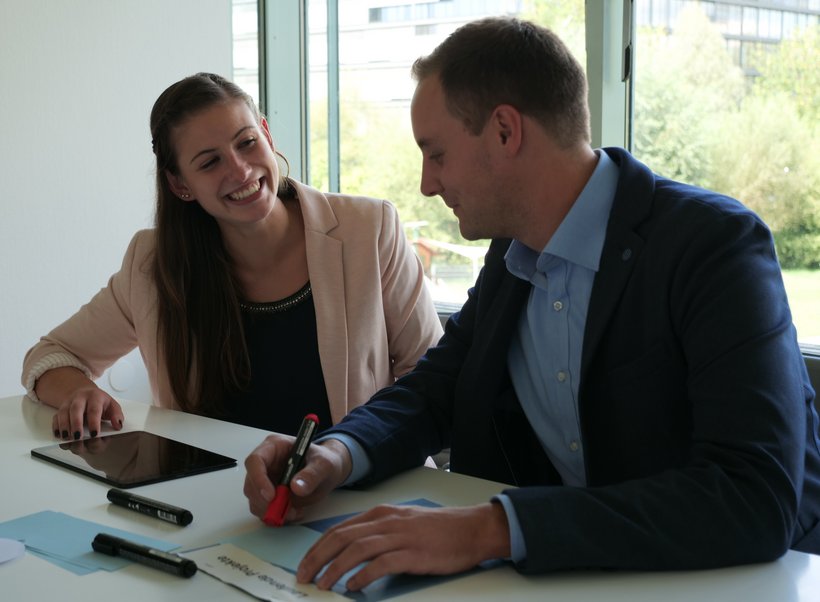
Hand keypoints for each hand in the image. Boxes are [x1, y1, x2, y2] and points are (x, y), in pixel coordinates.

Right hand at [36, 367, 123, 439]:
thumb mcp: (113, 406)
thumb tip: (118, 425)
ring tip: (67, 438)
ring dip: (64, 427)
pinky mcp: (60, 409)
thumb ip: (117, 416)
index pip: (94, 409)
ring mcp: (68, 403)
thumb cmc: (101, 403)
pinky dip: (56, 427)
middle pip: (76, 409)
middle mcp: (80, 398)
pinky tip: (59, 436)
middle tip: (78, 438)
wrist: (85, 393)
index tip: (94, 434)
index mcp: (95, 396)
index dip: (94, 422)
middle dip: (76, 424)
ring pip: (63, 413)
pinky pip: (55, 417)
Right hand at [243, 435, 351, 522]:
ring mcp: (265, 479)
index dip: (258, 479)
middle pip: (251, 483)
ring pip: (254, 499)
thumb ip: (312, 474)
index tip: (271, 496)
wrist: (328, 472)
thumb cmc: (325, 461)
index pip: (255, 460)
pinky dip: (275, 515)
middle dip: (264, 501)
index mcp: (274, 447)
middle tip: (283, 510)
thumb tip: (296, 487)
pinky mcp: (269, 494)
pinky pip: (263, 509)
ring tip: (294, 511)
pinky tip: (293, 512)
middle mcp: (266, 463)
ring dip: (270, 510)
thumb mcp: (324, 464)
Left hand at [296, 502, 511, 591]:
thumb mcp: (402, 523)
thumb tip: (349, 553)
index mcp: (381, 514)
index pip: (339, 529)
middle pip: (341, 537)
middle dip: (317, 558)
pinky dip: (364, 575)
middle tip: (304, 577)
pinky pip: (382, 563)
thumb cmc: (438, 529)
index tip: (304, 565)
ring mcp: (400, 536)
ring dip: (335, 568)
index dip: (317, 548)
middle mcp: (386, 522)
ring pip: (357, 549)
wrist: (471, 528)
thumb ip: (377, 533)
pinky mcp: (414, 553)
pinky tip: (354, 586)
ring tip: (323, 585)